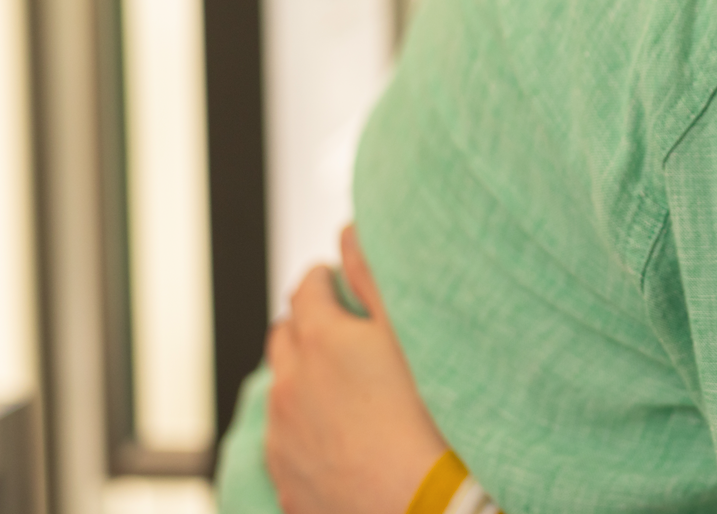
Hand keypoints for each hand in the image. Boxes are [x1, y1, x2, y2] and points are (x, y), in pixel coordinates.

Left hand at [265, 226, 449, 513]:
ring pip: (283, 393)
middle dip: (307, 326)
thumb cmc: (432, 418)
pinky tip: (343, 437)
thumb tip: (348, 230)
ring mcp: (284, 439)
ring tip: (348, 390)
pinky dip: (306, 430)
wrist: (427, 509)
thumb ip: (375, 275)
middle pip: (284, 337)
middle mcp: (290, 386)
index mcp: (320, 340)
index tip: (337, 281)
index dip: (324, 279)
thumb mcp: (411, 332)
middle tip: (343, 332)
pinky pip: (287, 443)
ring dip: (305, 380)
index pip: (305, 289)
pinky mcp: (288, 483)